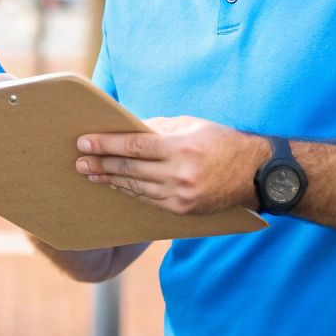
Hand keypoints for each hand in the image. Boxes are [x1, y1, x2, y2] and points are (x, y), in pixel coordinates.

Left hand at [74, 116, 265, 215]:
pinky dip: (129, 193)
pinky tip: (115, 186)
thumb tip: (126, 128)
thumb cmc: (222, 142)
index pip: (134, 145)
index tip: (84, 142)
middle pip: (130, 169)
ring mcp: (181, 195)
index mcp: (181, 148)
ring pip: (136, 188)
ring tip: (89, 174)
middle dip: (101, 164)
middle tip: (78, 161)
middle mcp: (180, 174)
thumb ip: (159, 127)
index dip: (106, 144)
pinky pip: (148, 201)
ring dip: (110, 181)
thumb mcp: (192, 125)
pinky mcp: (183, 210)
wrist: (257, 174)